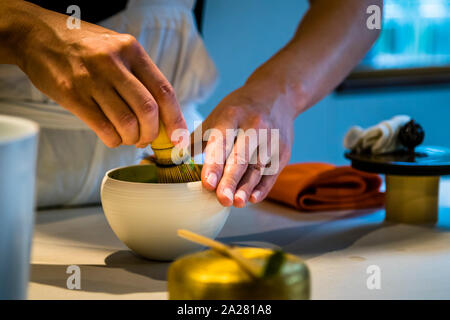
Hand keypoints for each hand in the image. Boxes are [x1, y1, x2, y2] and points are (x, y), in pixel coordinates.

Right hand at [15, 3, 185, 147]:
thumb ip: (139, 76)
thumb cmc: (83, 47)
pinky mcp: (72, 94)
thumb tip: (162, 116)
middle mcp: (114, 62)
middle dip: (152, 134)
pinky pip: (103, 128)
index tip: (178, 137)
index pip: (164, 91)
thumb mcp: (117, 49)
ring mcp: (91, 79)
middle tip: (146, 139)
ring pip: (126, 123)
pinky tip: (111, 136)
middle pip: (148, 110)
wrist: (36, 35)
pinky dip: (113, 140)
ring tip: (127, 137)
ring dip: (131, 138)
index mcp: (131, 50)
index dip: (175, 119)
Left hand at [192, 78, 295, 207]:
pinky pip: (272, 172)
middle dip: (231, 180)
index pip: (222, 143)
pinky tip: (253, 198)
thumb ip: (196, 139)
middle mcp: (254, 126)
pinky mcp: (283, 150)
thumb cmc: (239, 110)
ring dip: (247, 186)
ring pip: (258, 167)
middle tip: (222, 199)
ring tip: (237, 203)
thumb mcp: (217, 116)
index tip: (207, 183)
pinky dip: (263, 187)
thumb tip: (171, 158)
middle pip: (241, 157)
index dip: (214, 164)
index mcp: (231, 115)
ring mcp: (271, 138)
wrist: (276, 95)